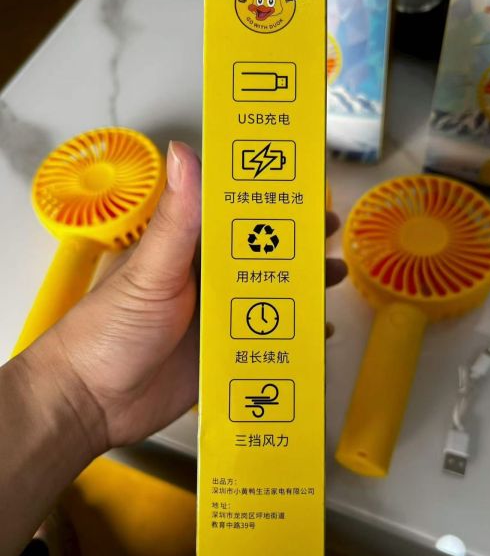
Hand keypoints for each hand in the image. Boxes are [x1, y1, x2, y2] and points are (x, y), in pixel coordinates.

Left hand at [21, 141, 345, 455]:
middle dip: (296, 241)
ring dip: (300, 285)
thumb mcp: (150, 271)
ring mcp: (217, 318)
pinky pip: (267, 340)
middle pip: (260, 254)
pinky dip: (293, 335)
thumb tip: (184, 152)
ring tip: (333, 276)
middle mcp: (205, 279)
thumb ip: (176, 220)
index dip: (269, 197)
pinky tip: (317, 333)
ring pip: (269, 295)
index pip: (235, 213)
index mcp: (186, 249)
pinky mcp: (224, 355)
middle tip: (329, 229)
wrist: (90, 403)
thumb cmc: (107, 330)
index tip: (303, 184)